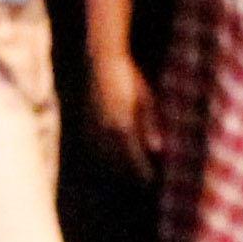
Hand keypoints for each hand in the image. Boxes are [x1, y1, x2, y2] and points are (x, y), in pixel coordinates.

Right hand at [90, 54, 163, 177]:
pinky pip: (95, 146)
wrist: (102, 61)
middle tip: (144, 178)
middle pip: (118, 161)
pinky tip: (114, 155)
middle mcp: (105, 128)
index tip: (152, 180)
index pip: (133, 157)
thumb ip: (150, 126)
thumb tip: (157, 150)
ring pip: (104, 156)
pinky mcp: (85, 121)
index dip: (142, 171)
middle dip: (131, 172)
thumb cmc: (129, 78)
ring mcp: (92, 125)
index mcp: (122, 124)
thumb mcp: (146, 100)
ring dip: (117, 166)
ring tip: (130, 170)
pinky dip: (105, 155)